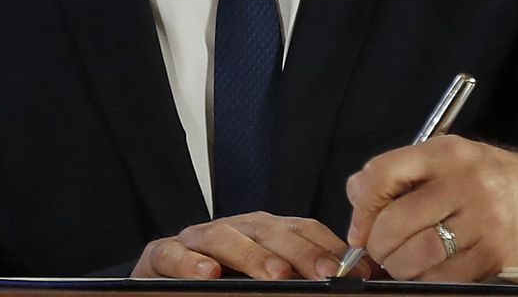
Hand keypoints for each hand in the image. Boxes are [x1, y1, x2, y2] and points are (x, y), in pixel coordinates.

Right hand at [134, 213, 362, 279]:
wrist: (165, 289)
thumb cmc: (220, 288)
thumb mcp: (262, 284)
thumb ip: (297, 280)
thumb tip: (354, 282)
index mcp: (259, 235)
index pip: (299, 228)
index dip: (328, 246)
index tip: (358, 271)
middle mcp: (229, 231)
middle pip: (266, 229)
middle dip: (301, 251)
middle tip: (328, 274)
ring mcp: (192, 241)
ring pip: (221, 235)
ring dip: (252, 255)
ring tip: (277, 276)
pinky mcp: (159, 255)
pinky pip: (170, 252)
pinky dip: (189, 261)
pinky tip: (209, 273)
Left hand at [345, 136, 517, 280]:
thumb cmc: (492, 180)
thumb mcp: (449, 160)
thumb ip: (400, 174)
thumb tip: (356, 200)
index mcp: (444, 153)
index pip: (381, 174)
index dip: (360, 208)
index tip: (359, 229)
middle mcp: (465, 183)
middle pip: (395, 222)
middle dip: (377, 245)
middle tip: (378, 253)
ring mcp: (485, 220)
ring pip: (417, 254)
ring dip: (399, 267)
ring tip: (401, 264)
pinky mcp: (498, 254)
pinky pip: (446, 277)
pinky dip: (427, 281)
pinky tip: (428, 274)